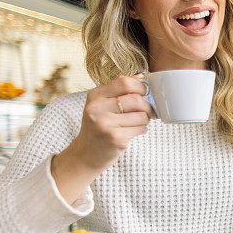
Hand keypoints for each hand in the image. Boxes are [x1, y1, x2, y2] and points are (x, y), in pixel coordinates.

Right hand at [52, 75, 154, 202]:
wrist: (86, 154)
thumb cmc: (99, 126)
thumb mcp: (101, 105)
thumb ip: (119, 92)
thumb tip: (144, 78)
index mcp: (95, 96)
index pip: (125, 82)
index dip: (140, 87)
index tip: (144, 93)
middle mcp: (97, 108)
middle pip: (136, 100)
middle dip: (147, 106)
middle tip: (147, 111)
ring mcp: (106, 124)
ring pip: (142, 115)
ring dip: (145, 120)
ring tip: (136, 123)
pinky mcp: (115, 138)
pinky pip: (141, 128)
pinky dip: (142, 130)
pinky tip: (132, 132)